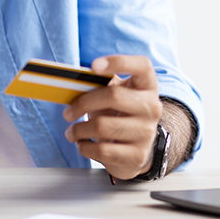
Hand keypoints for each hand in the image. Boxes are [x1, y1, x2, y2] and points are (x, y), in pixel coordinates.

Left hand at [62, 55, 162, 179]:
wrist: (135, 149)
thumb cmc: (118, 115)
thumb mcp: (113, 95)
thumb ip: (99, 85)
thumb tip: (71, 82)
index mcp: (147, 86)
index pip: (142, 65)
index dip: (118, 62)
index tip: (94, 66)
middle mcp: (152, 107)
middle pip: (114, 96)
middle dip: (83, 103)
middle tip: (68, 113)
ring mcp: (147, 133)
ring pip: (102, 126)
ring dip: (79, 129)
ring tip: (72, 132)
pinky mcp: (137, 156)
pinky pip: (102, 150)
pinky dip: (85, 147)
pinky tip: (84, 144)